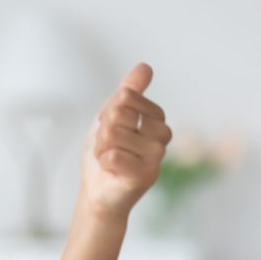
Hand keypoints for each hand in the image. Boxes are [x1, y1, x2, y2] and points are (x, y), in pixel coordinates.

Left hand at [79, 62, 172, 221]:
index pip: (126, 97)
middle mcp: (162, 136)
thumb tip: (145, 67)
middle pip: (119, 114)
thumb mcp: (112, 118)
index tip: (110, 130)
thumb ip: (129, 93)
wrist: (97, 192)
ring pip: (113, 134)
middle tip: (108, 148)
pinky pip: (112, 155)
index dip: (108, 113)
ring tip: (109, 159)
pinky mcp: (144, 175)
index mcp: (157, 119)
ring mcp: (156, 156)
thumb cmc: (106, 156)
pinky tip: (110, 170)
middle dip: (103, 132)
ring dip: (101, 148)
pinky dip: (102, 161)